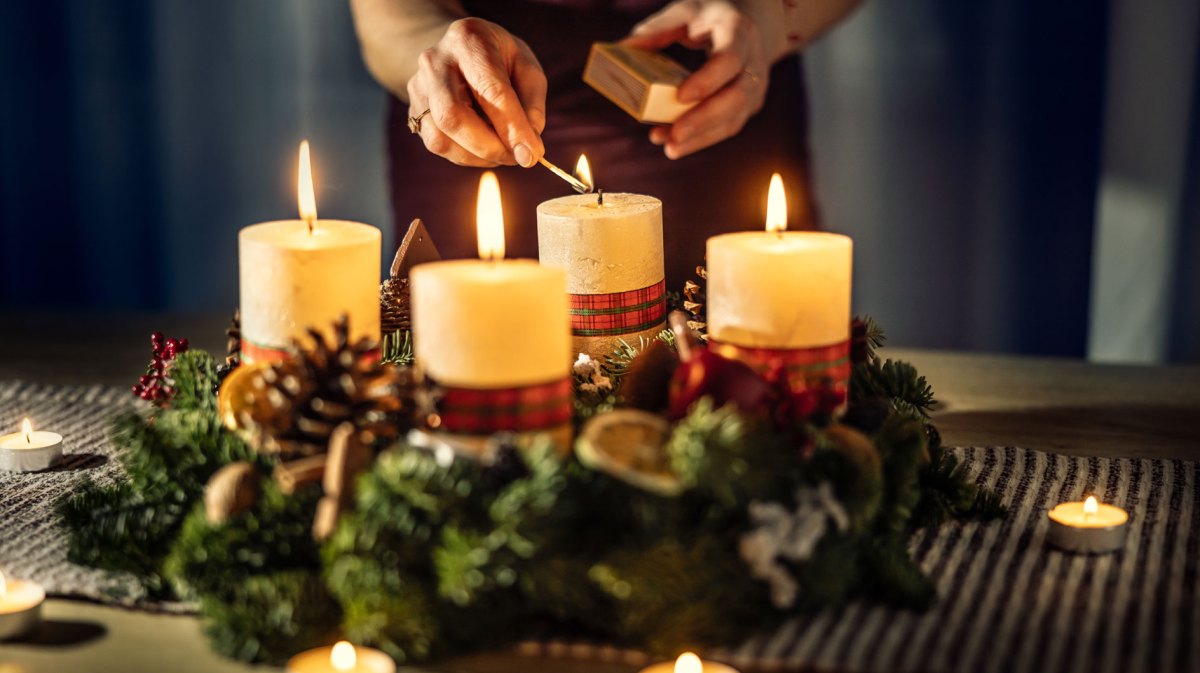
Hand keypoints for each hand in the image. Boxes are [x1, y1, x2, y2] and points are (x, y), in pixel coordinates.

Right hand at [407, 18, 546, 166]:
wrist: (458, 50)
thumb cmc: (499, 59)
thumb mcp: (526, 68)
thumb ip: (531, 105)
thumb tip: (527, 148)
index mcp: (468, 41)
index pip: (490, 90)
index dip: (512, 128)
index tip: (531, 155)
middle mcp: (434, 62)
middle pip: (453, 116)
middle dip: (489, 147)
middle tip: (517, 158)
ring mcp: (418, 88)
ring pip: (440, 138)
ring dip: (477, 156)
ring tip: (502, 151)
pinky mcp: (413, 111)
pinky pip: (437, 145)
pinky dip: (465, 156)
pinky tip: (483, 148)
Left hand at [624, 0, 785, 159]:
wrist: (747, 22)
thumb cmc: (708, 16)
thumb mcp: (685, 12)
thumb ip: (657, 30)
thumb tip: (623, 48)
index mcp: (739, 31)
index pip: (729, 59)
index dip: (707, 80)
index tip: (680, 97)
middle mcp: (754, 61)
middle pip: (737, 97)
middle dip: (704, 120)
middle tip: (674, 136)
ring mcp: (755, 86)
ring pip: (734, 119)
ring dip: (701, 138)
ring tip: (669, 148)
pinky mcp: (748, 105)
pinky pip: (728, 127)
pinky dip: (701, 139)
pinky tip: (676, 145)